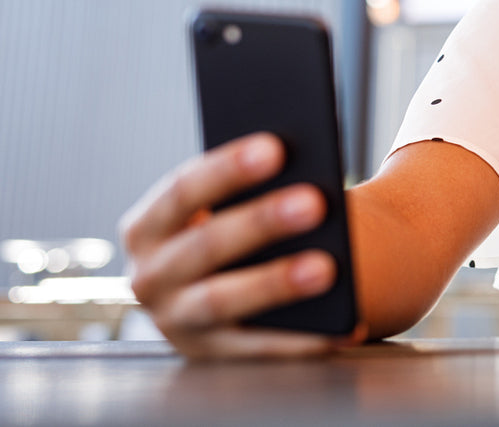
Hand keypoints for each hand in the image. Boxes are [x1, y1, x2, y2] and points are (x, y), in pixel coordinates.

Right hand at [118, 133, 366, 358]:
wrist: (215, 287)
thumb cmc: (232, 227)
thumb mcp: (223, 208)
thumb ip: (250, 190)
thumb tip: (305, 172)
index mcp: (147, 227)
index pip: (182, 191)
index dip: (227, 169)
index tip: (276, 147)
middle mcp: (149, 277)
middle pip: (205, 245)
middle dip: (260, 222)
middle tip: (314, 201)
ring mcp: (176, 322)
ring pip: (223, 301)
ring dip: (275, 284)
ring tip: (327, 268)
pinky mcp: (210, 357)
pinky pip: (259, 349)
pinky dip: (303, 339)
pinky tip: (345, 325)